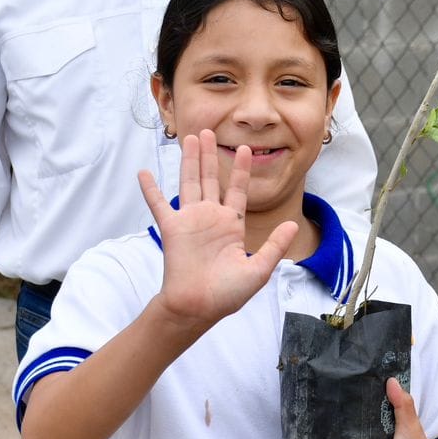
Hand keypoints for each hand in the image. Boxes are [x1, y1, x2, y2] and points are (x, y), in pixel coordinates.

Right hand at [138, 129, 297, 330]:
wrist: (199, 307)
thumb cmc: (227, 294)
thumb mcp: (259, 269)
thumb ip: (274, 245)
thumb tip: (293, 225)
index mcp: (232, 226)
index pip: (238, 191)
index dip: (242, 171)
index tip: (247, 149)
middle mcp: (211, 218)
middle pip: (211, 179)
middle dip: (211, 155)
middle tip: (209, 131)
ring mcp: (190, 221)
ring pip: (190, 182)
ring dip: (189, 160)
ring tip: (190, 137)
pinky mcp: (172, 228)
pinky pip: (158, 204)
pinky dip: (150, 189)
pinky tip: (143, 172)